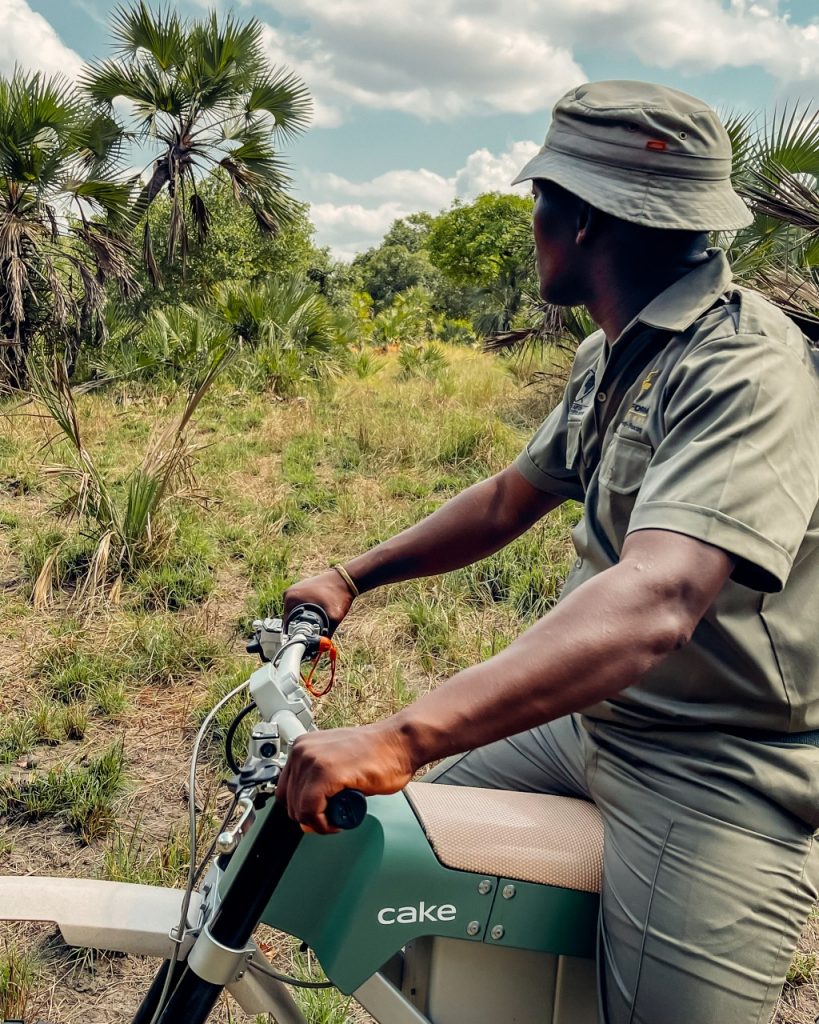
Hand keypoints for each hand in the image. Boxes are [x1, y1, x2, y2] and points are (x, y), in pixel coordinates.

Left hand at [276, 722, 414, 833]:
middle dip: (309, 816)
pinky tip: (337, 821)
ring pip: (299, 809)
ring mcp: (312, 761)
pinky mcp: (325, 774)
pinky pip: (311, 811)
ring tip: (338, 817)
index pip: (284, 789)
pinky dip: (323, 824)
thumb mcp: (336, 765)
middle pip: (288, 802)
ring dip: (318, 822)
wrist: (399, 742)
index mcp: (303, 746)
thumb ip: (317, 786)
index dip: (301, 808)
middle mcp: (302, 751)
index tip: (317, 813)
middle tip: (331, 817)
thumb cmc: (377, 753)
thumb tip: (305, 816)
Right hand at [283, 568, 355, 633]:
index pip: (287, 624)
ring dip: (303, 619)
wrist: (346, 580)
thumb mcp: (334, 617)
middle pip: (290, 618)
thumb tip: (321, 649)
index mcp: (291, 598)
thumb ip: (327, 634)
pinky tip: (316, 614)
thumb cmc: (339, 595)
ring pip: (295, 612)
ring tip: (316, 622)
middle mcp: (289, 593)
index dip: (296, 634)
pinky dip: (306, 611)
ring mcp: (294, 590)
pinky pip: (299, 605)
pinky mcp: (300, 589)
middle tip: (314, 632)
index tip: (306, 639)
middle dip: (301, 626)